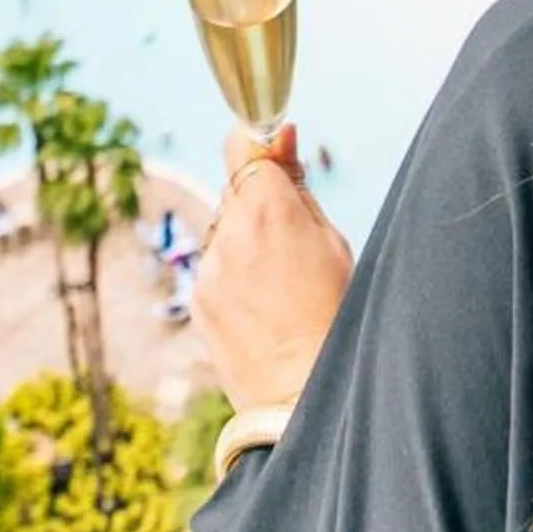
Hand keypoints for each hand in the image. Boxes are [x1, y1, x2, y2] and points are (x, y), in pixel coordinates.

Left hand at [195, 124, 353, 411]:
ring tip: (281, 286)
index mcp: (267, 209)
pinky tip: (264, 307)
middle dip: (261, 203)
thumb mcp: (332, 241)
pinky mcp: (197, 299)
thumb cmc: (335, 313)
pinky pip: (215, 267)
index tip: (278, 156)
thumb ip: (298, 185)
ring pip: (225, 231)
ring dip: (246, 241)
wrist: (305, 393)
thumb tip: (282, 137)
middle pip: (236, 190)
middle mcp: (228, 232)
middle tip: (295, 243)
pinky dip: (235, 275)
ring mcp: (207, 268)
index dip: (261, 148)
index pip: (242, 145)